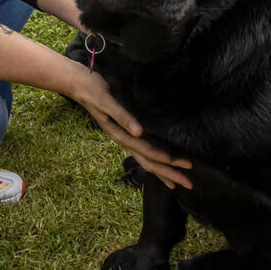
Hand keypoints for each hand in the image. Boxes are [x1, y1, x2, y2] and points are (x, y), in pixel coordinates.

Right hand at [70, 69, 192, 189]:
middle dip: (169, 173)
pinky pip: (142, 150)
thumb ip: (122, 116)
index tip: (187, 165)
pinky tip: (161, 161)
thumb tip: (139, 132)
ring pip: (146, 159)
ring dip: (162, 170)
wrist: (80, 85)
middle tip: (189, 184)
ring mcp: (125, 136)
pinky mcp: (126, 130)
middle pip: (149, 162)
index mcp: (121, 135)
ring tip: (177, 180)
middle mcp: (124, 139)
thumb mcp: (107, 101)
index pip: (149, 153)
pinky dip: (154, 158)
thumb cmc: (95, 90)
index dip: (168, 160)